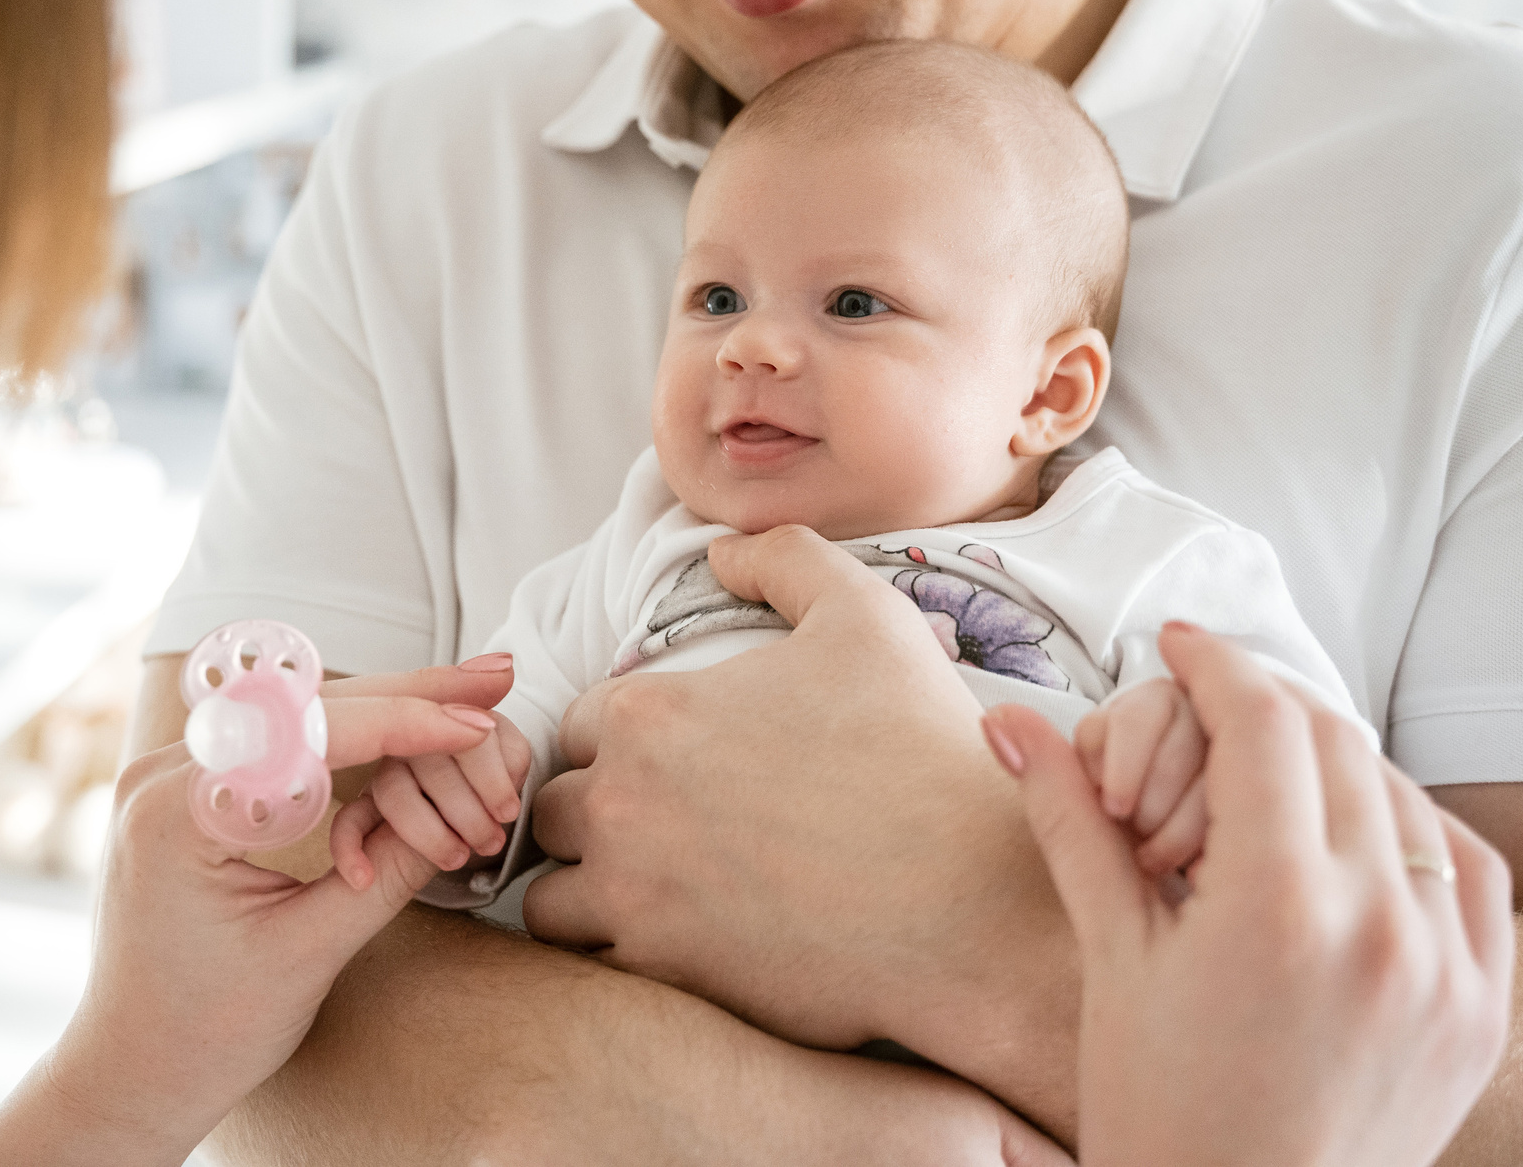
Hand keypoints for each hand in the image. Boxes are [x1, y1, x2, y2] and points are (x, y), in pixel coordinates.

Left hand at [0, 660, 517, 1166]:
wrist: (133, 1071)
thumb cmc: (210, 1031)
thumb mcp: (314, 951)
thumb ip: (390, 870)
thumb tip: (466, 808)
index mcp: (177, 813)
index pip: (310, 736)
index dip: (405, 721)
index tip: (476, 720)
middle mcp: (162, 774)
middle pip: (306, 709)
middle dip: (409, 694)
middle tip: (493, 676)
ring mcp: (170, 776)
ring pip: (297, 716)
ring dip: (385, 707)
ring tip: (466, 695)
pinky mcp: (189, 788)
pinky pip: (278, 741)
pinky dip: (348, 737)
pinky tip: (408, 723)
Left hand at [523, 525, 1082, 1129]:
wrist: (973, 899)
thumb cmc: (920, 750)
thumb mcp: (863, 614)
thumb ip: (782, 560)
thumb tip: (721, 552)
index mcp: (649, 713)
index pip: (579, 724)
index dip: (620, 740)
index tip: (673, 763)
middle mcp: (620, 802)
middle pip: (553, 806)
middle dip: (593, 813)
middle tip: (660, 828)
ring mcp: (631, 895)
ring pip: (549, 892)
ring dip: (586, 886)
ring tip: (651, 888)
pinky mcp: (661, 971)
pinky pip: (588, 961)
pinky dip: (616, 949)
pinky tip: (677, 936)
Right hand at [992, 623, 1514, 1166]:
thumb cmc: (1158, 1112)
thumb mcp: (1112, 959)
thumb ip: (1072, 823)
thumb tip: (1010, 723)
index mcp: (1279, 912)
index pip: (1264, 723)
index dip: (1215, 663)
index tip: (1179, 645)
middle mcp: (1383, 929)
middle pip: (1336, 743)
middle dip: (1265, 709)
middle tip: (1208, 713)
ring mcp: (1448, 972)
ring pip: (1405, 797)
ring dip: (1336, 765)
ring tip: (1267, 788)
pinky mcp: (1482, 1010)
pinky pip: (1469, 872)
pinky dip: (1414, 832)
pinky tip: (1355, 843)